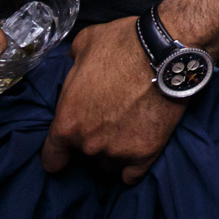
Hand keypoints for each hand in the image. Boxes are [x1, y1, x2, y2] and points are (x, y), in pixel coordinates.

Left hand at [43, 16, 186, 184]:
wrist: (166, 51)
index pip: (52, 159)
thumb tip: (71, 62)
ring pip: (109, 167)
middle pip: (84, 160)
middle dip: (91, 144)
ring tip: (124, 134)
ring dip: (112, 155)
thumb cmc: (122, 44)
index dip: (58, 153)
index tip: (66, 148)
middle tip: (105, 124)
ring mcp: (118, 152)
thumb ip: (72, 61)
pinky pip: (133, 175)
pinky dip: (133, 167)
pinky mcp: (146, 154)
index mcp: (67, 123)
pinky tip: (136, 151)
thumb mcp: (85, 43)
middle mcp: (89, 145)